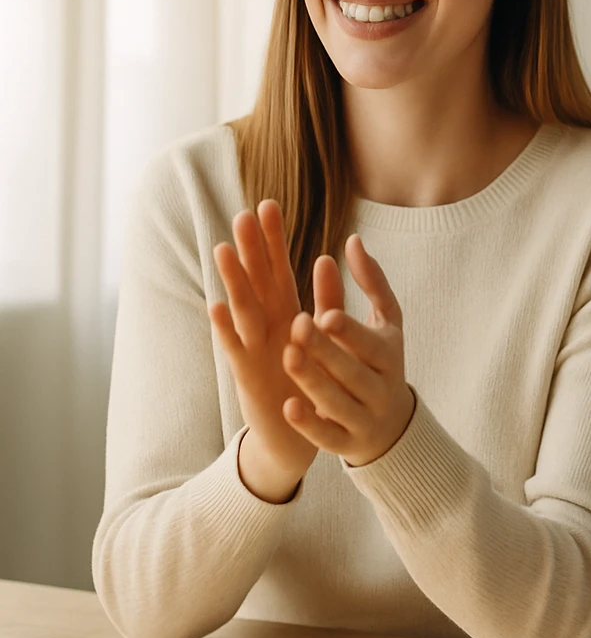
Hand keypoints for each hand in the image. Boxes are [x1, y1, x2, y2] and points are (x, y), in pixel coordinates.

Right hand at [210, 200, 324, 500]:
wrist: (294, 433)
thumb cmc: (306, 378)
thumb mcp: (321, 333)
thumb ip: (328, 297)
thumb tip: (328, 256)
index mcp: (286, 314)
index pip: (278, 269)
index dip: (273, 240)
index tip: (269, 205)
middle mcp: (266, 326)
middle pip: (257, 280)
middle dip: (251, 249)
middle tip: (243, 213)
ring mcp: (253, 349)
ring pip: (243, 308)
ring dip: (233, 281)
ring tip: (223, 250)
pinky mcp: (247, 376)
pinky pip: (235, 349)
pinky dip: (225, 329)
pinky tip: (215, 307)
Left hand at [281, 234, 415, 467]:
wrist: (391, 427)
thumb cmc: (381, 361)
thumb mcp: (384, 323)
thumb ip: (369, 283)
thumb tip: (352, 240)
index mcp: (389, 355)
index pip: (370, 343)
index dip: (349, 330)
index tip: (324, 313)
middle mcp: (380, 388)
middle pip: (352, 371)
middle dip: (325, 350)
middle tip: (297, 327)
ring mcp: (364, 419)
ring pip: (337, 402)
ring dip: (313, 381)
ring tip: (288, 358)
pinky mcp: (346, 445)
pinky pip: (328, 436)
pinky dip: (310, 424)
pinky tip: (288, 407)